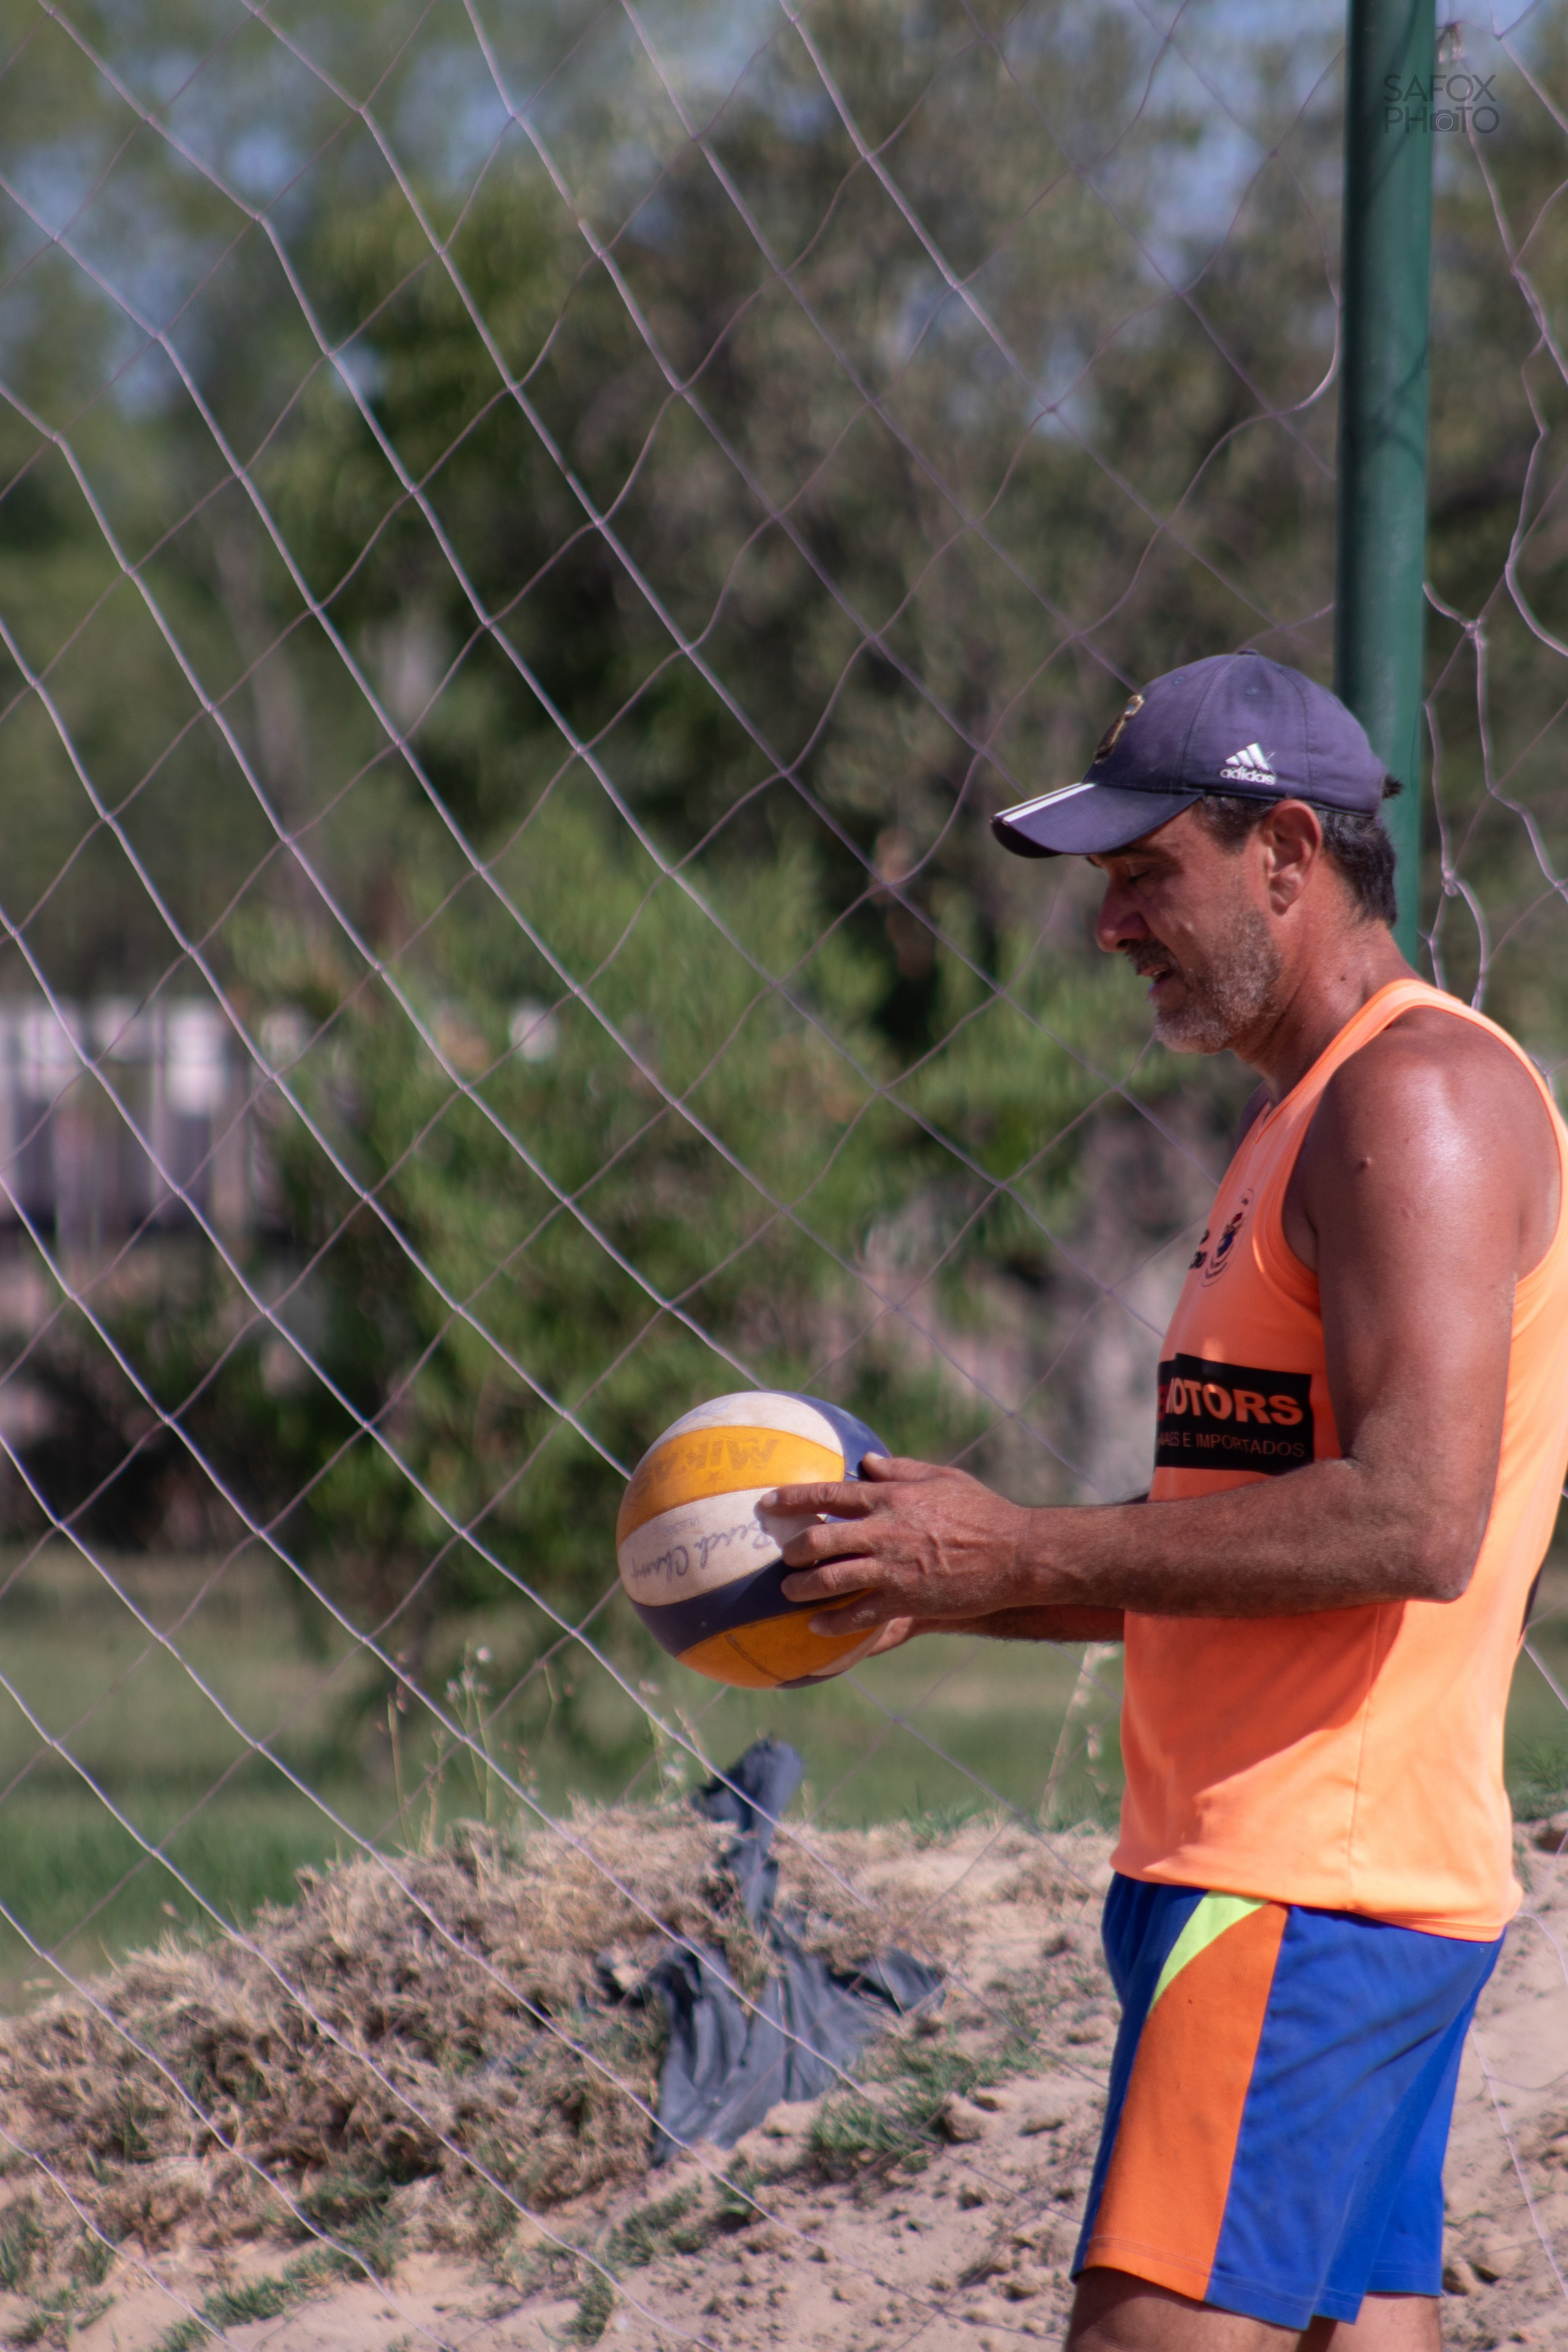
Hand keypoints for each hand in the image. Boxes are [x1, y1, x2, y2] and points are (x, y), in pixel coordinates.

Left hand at [762, 1455, 1031, 1636]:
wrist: (1015, 1553)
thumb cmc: (982, 1511)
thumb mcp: (943, 1478)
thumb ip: (901, 1469)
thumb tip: (868, 1460)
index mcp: (891, 1498)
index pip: (829, 1494)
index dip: (793, 1498)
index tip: (768, 1503)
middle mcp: (884, 1532)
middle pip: (820, 1539)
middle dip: (793, 1550)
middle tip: (784, 1556)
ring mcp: (892, 1569)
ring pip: (831, 1579)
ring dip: (803, 1588)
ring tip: (790, 1592)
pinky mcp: (905, 1600)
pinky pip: (858, 1615)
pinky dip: (832, 1623)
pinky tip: (817, 1627)